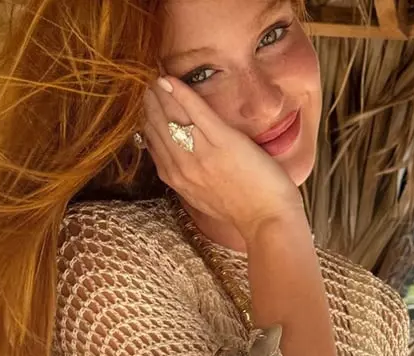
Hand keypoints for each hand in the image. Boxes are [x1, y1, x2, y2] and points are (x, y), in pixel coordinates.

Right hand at [142, 76, 301, 238]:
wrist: (267, 220)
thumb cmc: (242, 210)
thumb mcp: (202, 197)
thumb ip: (187, 177)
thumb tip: (177, 158)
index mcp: (176, 178)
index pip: (152, 141)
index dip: (147, 119)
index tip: (146, 103)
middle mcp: (182, 166)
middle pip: (157, 126)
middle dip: (149, 103)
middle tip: (145, 83)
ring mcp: (201, 153)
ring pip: (171, 117)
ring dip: (161, 94)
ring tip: (155, 77)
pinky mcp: (223, 142)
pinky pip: (196, 112)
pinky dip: (181, 93)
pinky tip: (169, 79)